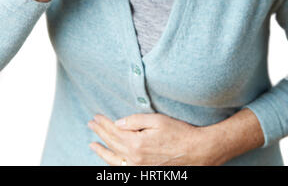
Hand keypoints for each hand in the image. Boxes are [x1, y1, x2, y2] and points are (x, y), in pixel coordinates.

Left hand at [88, 113, 216, 165]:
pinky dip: (113, 163)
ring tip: (92, 144)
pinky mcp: (145, 172)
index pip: (114, 131)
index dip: (103, 123)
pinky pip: (123, 169)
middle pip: (112, 144)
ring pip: (114, 160)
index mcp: (137, 143)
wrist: (197, 151)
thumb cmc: (178, 133)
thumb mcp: (157, 120)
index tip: (95, 116)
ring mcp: (139, 168)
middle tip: (91, 124)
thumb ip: (135, 120)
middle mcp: (135, 158)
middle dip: (100, 133)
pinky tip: (109, 159)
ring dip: (102, 151)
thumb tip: (117, 123)